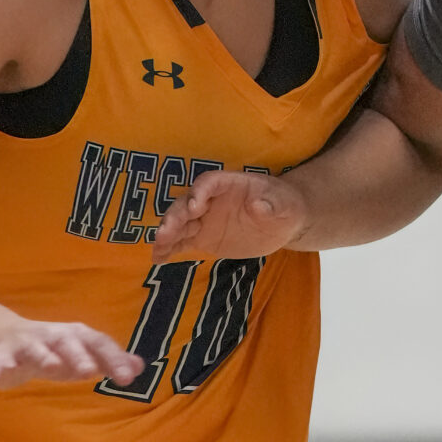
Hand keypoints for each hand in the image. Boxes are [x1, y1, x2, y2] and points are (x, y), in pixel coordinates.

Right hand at [0, 318, 142, 387]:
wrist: (0, 337)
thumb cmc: (52, 351)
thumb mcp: (81, 355)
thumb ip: (108, 360)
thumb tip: (138, 366)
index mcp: (75, 337)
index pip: (98, 343)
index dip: (114, 358)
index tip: (128, 378)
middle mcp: (52, 337)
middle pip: (67, 341)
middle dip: (78, 354)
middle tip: (90, 371)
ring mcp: (25, 345)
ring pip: (34, 349)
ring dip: (42, 357)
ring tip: (51, 368)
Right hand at [151, 167, 308, 259]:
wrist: (281, 222)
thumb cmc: (283, 206)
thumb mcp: (283, 204)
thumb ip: (270, 205)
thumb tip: (258, 207)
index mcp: (229, 184)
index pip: (209, 183)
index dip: (199, 192)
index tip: (195, 207)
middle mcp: (210, 199)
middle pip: (187, 203)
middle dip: (176, 216)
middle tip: (166, 232)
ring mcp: (204, 218)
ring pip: (180, 223)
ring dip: (167, 234)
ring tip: (157, 247)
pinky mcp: (202, 237)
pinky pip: (182, 241)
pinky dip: (169, 249)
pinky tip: (157, 259)